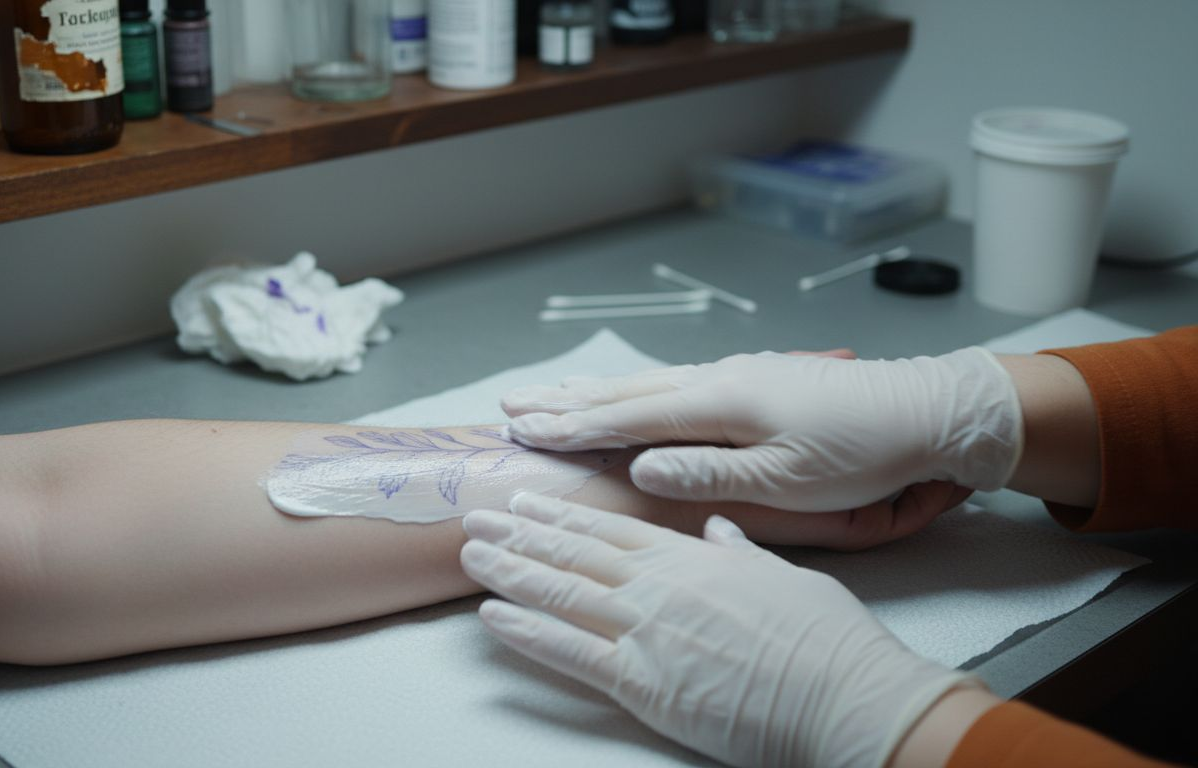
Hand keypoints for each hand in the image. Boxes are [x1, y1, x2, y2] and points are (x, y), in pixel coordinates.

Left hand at [460, 494, 978, 767]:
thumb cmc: (824, 640)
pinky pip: (571, 651)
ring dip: (510, 569)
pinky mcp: (642, 681)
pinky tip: (492, 614)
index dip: (563, 514)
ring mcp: (646, 631)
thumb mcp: (783, 576)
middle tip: (478, 514)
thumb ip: (739, 550)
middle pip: (575, 552)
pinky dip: (527, 631)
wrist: (844, 694)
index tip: (529, 499)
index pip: (611, 528)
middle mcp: (660, 586)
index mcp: (692, 558)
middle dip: (521, 531)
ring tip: (471, 552)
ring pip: (561, 590)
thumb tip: (717, 529)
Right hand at [502, 348, 1022, 511]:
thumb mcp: (787, 479)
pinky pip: (675, 380)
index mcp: (722, 404)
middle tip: (512, 404)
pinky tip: (629, 389)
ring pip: (649, 381)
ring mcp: (737, 374)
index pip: (629, 416)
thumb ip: (711, 472)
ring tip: (553, 393)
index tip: (521, 430)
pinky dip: (635, 387)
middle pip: (627, 391)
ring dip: (595, 390)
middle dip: (566, 401)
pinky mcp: (754, 378)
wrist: (928, 410)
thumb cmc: (862, 452)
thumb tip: (644, 467)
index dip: (571, 426)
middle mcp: (720, 379)